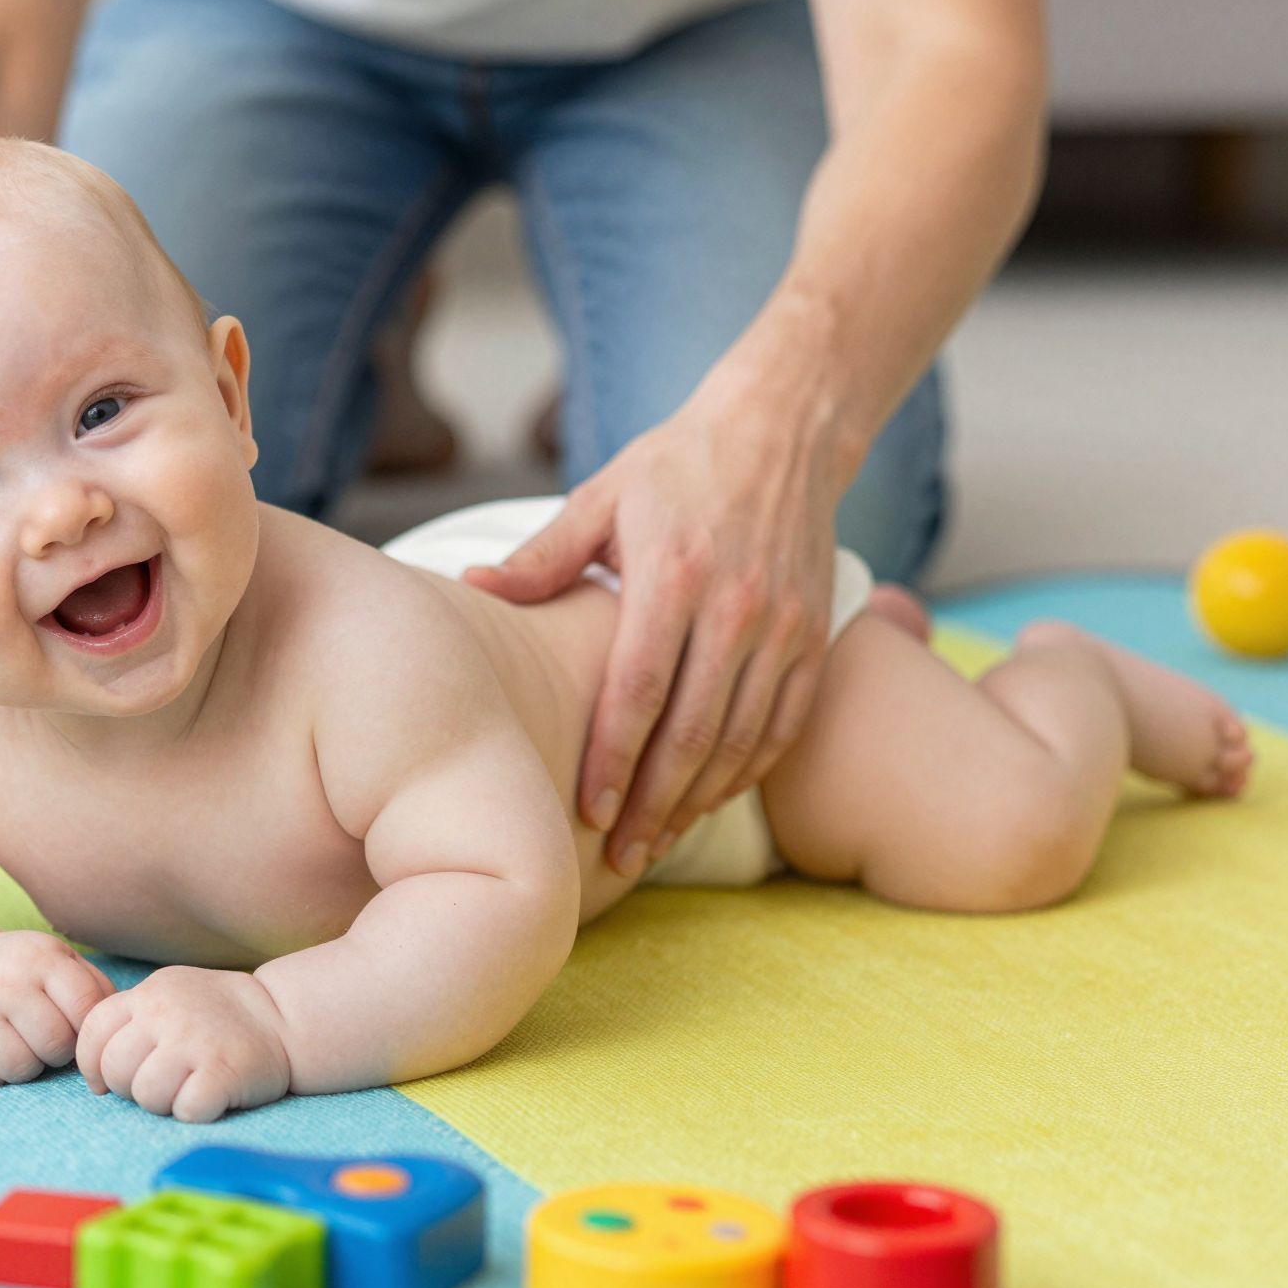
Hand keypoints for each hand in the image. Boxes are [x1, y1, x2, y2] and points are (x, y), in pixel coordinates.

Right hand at [0, 930, 114, 1088]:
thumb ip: (97, 991)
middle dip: (58, 1052)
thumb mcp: (63, 964)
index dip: (86, 1031)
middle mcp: (3, 981)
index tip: (74, 1028)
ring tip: (20, 1045)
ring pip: (20, 1068)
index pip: (84, 1010)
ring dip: (27, 1067)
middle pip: (55, 1046)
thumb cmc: (26, 974)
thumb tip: (114, 1035)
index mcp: (41, 958)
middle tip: (45, 1040)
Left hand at [76, 966, 291, 1122]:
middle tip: (161, 1082)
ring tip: (188, 1086)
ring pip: (145, 1094)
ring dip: (163, 1102)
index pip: (92, 1032)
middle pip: (114, 1069)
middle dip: (130, 1087)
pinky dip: (195, 1110)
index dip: (95, 1064)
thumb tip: (95, 1081)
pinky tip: (211, 1095)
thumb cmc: (219, 1016)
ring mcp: (194, 1042)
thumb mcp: (169, 996)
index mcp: (149, 994)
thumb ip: (130, 1023)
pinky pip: (185, 1109)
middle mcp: (166, 1013)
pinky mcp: (223, 1072)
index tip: (116, 1078)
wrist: (282, 1016)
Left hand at [465, 352, 849, 877]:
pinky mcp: (815, 637)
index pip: (639, 690)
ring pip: (741, 740)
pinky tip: (709, 800)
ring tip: (656, 842)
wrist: (783, 431)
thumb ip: (541, 557)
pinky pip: (783, 726)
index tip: (588, 811)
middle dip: (653, 804)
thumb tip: (473, 587)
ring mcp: (783, 628)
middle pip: (692, 732)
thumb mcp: (601, 499)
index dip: (612, 758)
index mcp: (673, 575)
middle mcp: (736, 608)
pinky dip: (746, 772)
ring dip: (698, 801)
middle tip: (618, 856)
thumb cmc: (675, 466)